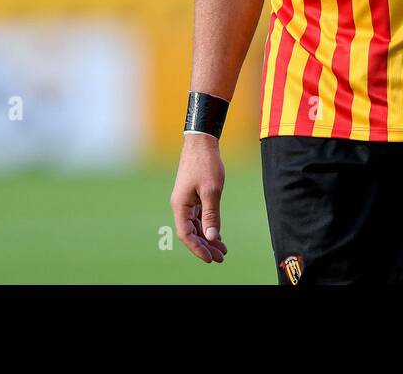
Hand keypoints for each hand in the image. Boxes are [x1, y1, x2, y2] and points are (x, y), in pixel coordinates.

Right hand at [170, 133, 227, 263]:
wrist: (201, 142)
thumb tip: (211, 237)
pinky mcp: (193, 196)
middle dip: (205, 247)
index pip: (186, 235)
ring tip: (222, 250)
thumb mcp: (211, 191)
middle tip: (221, 258)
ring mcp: (186, 201)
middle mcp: (180, 206)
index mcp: (180, 206)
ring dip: (208, 238)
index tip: (210, 259)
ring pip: (196, 226)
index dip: (198, 249)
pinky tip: (218, 235)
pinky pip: (199, 217)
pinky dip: (208, 227)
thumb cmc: (206, 164)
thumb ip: (211, 215)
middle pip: (191, 233)